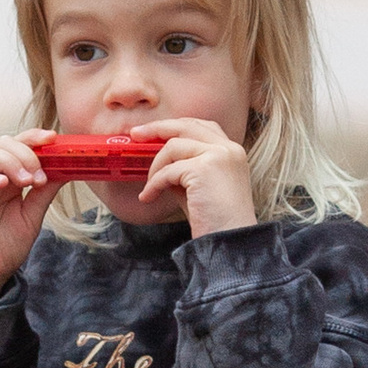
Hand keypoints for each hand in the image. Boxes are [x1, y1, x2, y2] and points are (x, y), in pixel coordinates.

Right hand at [0, 135, 49, 296]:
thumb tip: (67, 167)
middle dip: (25, 153)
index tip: (53, 139)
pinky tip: (2, 184)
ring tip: (25, 182)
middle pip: (2, 143)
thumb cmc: (6, 246)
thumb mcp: (33, 217)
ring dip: (8, 161)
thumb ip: (45, 192)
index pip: (19, 144)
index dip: (34, 136)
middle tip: (38, 176)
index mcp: (10, 178)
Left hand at [135, 117, 256, 237]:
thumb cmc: (215, 221)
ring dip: (155, 168)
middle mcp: (228, 149)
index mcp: (232, 151)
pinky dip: (154, 183)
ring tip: (149, 188)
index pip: (201, 126)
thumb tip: (157, 162)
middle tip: (135, 134)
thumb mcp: (198, 187)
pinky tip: (149, 197)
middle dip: (157, 128)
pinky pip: (168, 171)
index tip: (152, 131)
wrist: (230, 242)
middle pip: (186, 125)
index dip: (175, 126)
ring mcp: (218, 156)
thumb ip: (182, 170)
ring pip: (173, 147)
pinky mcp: (204, 169)